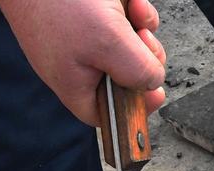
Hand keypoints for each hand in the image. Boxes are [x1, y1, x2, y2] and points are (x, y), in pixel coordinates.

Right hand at [0, 0, 165, 126]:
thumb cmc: (58, 2)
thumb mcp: (109, 44)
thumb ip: (136, 72)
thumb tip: (152, 84)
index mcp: (73, 84)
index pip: (107, 115)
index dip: (135, 108)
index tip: (155, 92)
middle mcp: (77, 65)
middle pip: (127, 78)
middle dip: (144, 56)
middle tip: (142, 38)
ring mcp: (83, 40)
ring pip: (130, 46)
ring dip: (141, 27)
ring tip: (131, 10)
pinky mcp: (88, 17)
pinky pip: (123, 21)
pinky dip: (131, 10)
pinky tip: (128, 0)